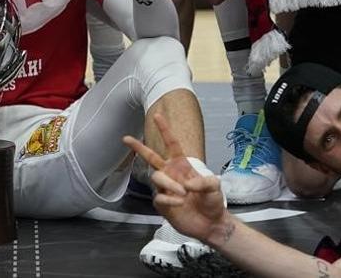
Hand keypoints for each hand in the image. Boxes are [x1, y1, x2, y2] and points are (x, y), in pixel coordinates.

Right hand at [123, 114, 233, 244]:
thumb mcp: (215, 186)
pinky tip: (180, 203)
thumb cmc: (212, 202)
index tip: (158, 115)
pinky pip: (159, 197)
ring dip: (170, 184)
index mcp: (182, 165)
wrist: (210, 223)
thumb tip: (186, 183)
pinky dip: (170, 200)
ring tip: (183, 194)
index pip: (171, 144)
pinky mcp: (162, 204)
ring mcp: (165, 189)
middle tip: (125, 138)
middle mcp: (171, 174)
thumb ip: (204, 181)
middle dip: (138, 147)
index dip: (165, 130)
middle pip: (151, 157)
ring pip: (156, 177)